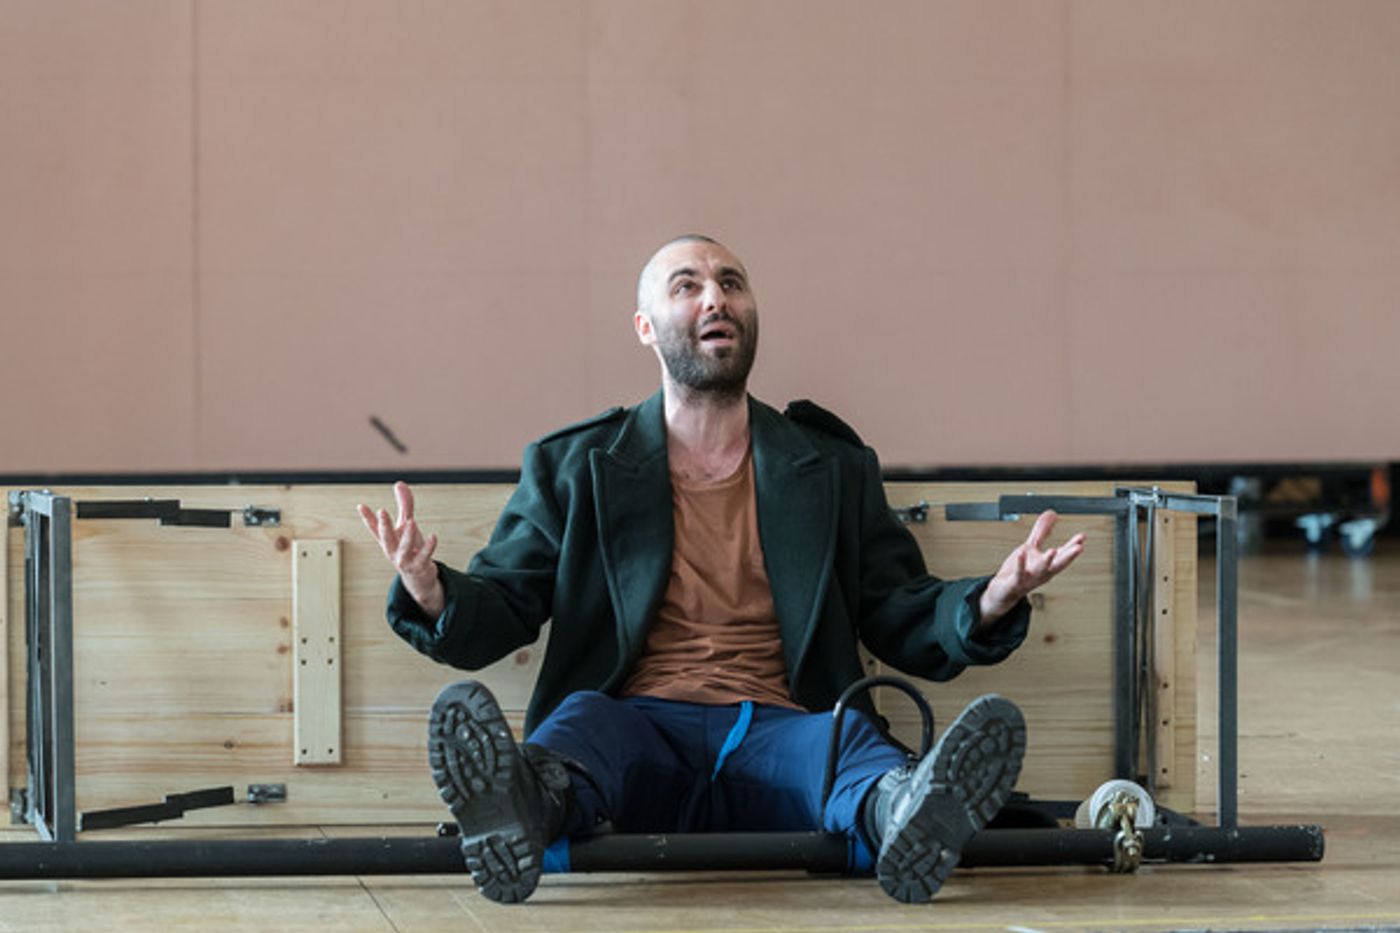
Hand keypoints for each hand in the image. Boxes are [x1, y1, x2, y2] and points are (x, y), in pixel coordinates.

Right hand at [357, 481, 444, 615]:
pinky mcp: (419, 566)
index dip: (368, 518)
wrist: (418, 577)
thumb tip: (399, 483)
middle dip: (383, 525)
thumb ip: (404, 504)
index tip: (361, 506)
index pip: (375, 528)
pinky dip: (428, 547)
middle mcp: (393, 551)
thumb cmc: (410, 548)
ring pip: (404, 548)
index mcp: (387, 541)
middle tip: (382, 511)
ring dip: (407, 536)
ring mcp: (405, 560)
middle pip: (386, 538)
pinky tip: (433, 536)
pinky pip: (424, 556)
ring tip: (411, 522)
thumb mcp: (407, 525)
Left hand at [978, 510, 1085, 626]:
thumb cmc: (1018, 570)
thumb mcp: (1031, 547)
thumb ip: (1042, 531)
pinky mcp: (1015, 582)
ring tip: (1053, 550)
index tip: (1082, 537)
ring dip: (1047, 561)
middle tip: (1079, 547)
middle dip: (1069, 556)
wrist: (1002, 592)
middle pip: (1058, 565)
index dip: (1073, 546)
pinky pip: (1019, 573)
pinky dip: (1020, 564)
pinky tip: (1021, 553)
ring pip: (1041, 570)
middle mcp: (1041, 573)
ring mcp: (1029, 579)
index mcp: (1047, 565)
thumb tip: (1053, 514)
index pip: (1063, 555)